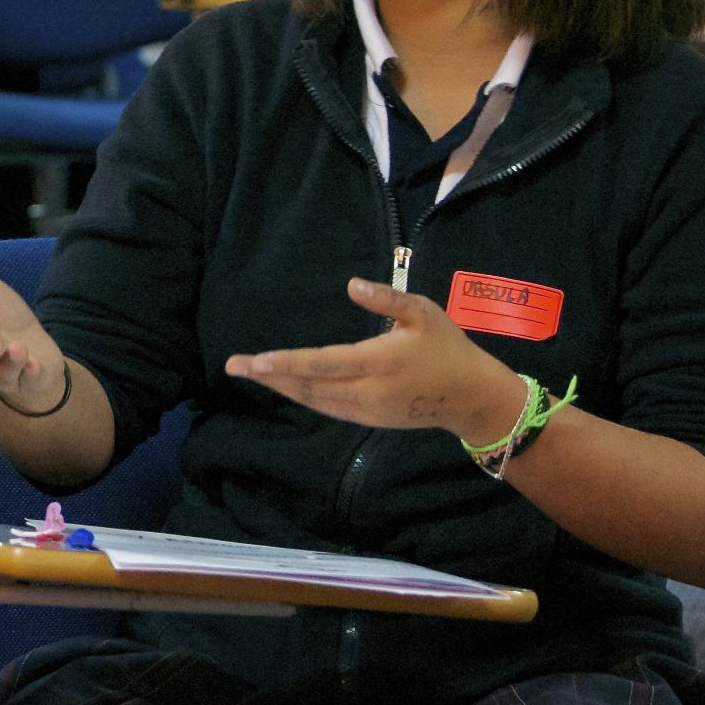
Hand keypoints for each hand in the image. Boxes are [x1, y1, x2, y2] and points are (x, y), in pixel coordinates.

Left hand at [224, 278, 527, 444]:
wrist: (471, 397)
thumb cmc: (447, 346)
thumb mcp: (424, 312)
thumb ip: (387, 299)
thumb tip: (351, 284)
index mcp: (381, 361)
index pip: (325, 363)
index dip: (289, 363)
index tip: (256, 360)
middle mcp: (369, 390)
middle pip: (310, 385)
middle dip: (269, 375)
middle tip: (233, 366)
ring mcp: (367, 410)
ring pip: (314, 399)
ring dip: (280, 386)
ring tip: (250, 373)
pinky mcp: (369, 420)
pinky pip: (327, 408)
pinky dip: (302, 396)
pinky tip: (283, 386)